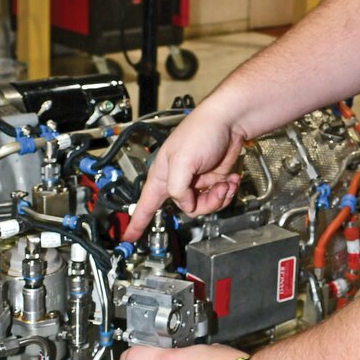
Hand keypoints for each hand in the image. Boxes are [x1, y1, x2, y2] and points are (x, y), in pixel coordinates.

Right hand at [124, 103, 247, 237]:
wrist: (229, 121)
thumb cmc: (201, 132)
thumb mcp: (182, 161)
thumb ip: (177, 188)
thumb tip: (185, 205)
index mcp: (163, 176)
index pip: (145, 205)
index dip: (137, 223)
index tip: (128, 237)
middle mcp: (178, 181)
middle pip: (186, 210)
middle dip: (204, 204)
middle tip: (214, 190)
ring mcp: (197, 181)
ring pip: (205, 206)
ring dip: (219, 197)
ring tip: (225, 183)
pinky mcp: (213, 179)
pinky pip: (218, 197)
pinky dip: (227, 191)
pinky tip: (231, 179)